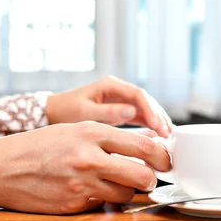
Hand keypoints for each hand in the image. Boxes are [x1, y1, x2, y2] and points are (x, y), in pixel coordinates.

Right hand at [0, 121, 171, 213]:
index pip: (142, 144)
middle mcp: (89, 158)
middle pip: (142, 175)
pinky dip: (104, 200)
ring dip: (127, 191)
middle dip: (151, 179)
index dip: (161, 155)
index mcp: (91, 133)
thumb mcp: (74, 129)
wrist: (1, 167)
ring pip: (126, 194)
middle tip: (149, 178)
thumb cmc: (38, 145)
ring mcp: (81, 184)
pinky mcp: (73, 204)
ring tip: (117, 183)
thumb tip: (143, 143)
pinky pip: (103, 205)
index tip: (167, 159)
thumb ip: (107, 136)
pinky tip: (93, 191)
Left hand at [45, 76, 172, 136]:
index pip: (137, 95)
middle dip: (157, 115)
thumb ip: (107, 113)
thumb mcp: (84, 113)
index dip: (150, 109)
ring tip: (167, 135)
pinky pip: (138, 115)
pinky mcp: (119, 109)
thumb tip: (131, 112)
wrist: (52, 113)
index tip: (158, 125)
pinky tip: (158, 133)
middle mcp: (117, 90)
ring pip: (144, 107)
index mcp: (109, 85)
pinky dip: (149, 123)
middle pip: (145, 100)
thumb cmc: (65, 111)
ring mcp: (119, 99)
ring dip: (156, 119)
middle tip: (167, 133)